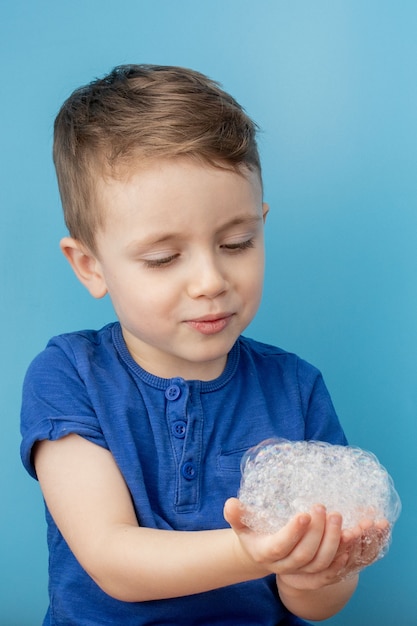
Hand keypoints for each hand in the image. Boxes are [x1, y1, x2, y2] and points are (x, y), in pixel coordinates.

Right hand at [224, 498, 345, 584]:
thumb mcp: (241, 523)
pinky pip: (330, 572)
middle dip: (316, 532)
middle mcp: (283, 566)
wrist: (261, 552)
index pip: (280, 546)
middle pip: (304, 555)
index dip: (293, 533)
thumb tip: (231, 503)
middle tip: (322, 507)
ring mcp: (299, 572)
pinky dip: (341, 558)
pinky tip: (348, 540)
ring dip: (332, 542)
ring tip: (338, 517)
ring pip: (320, 563)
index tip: (304, 514)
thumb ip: (236, 514)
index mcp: (265, 552)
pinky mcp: (313, 574)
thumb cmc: (252, 531)